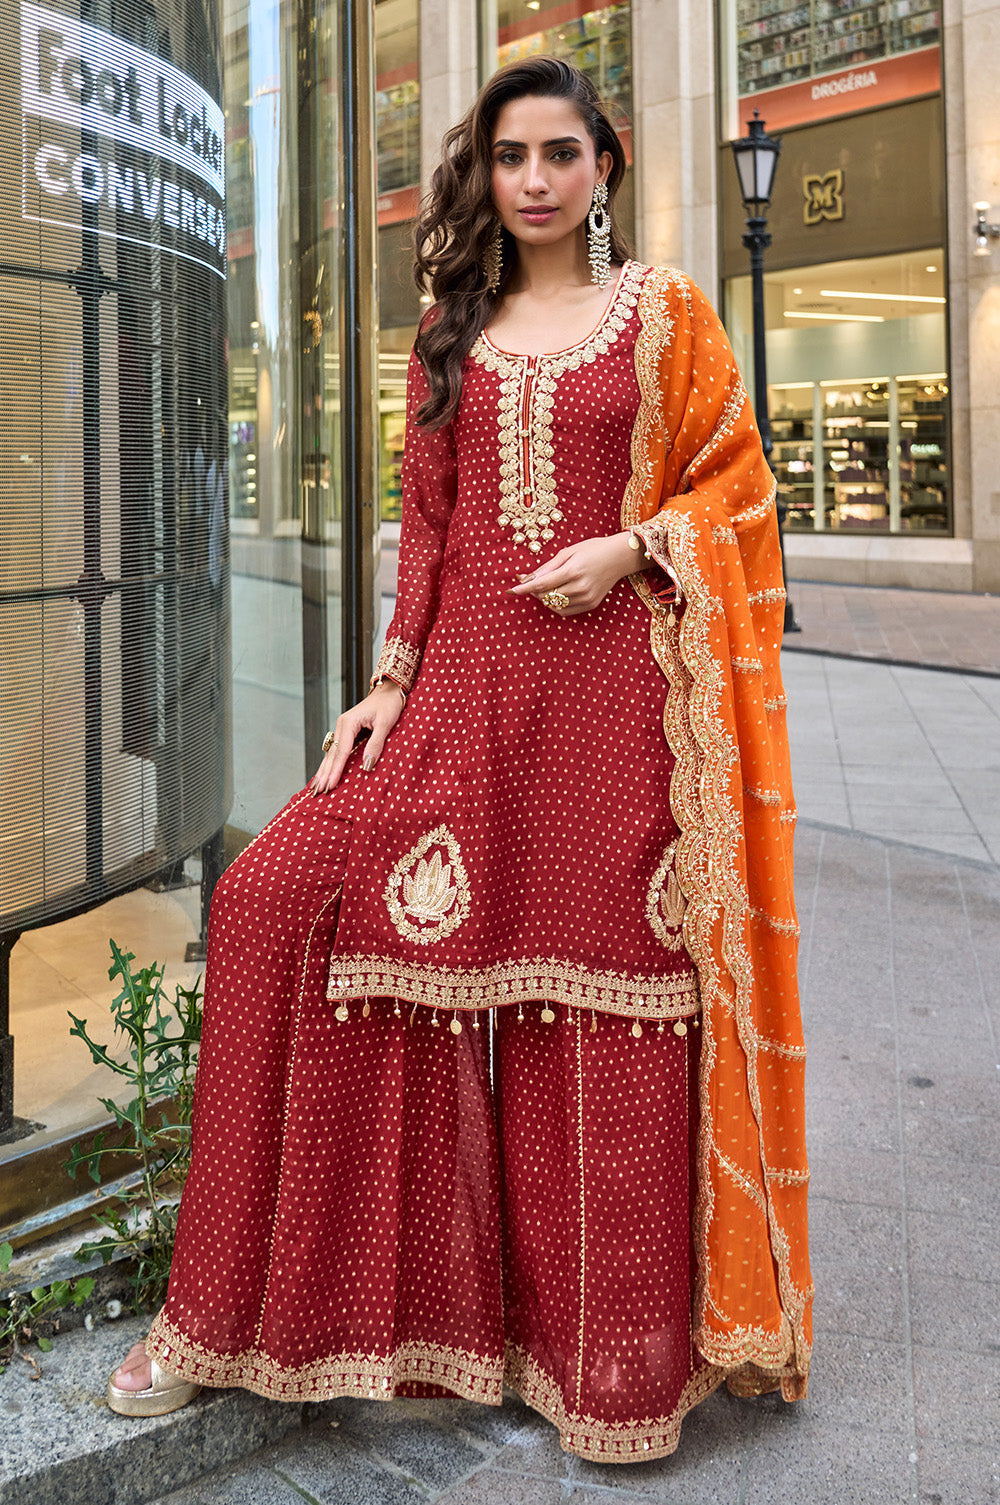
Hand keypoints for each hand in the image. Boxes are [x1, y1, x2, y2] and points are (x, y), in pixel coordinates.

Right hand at [311, 681, 404, 791]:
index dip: (335, 770)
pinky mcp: (347, 732)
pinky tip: (325, 772)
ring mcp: (342, 728)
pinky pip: (336, 750)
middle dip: (324, 774)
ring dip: (324, 770)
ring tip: (316, 786)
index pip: (341, 752)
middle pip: (331, 754)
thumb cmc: (388, 704)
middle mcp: (342, 725)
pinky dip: (330, 763)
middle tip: (317, 791)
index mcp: (348, 723)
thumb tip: (367, 765)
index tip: (330, 785)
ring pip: (331, 753)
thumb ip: (376, 744)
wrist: (389, 691)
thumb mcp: (385, 724)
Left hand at [508, 532, 637, 615]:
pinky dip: (555, 605)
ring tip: (544, 586)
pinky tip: (556, 594)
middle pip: (547, 596)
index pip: (543, 584)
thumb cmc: (593, 549)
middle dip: (533, 591)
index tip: (511, 590)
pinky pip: (565, 611)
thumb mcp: (569, 551)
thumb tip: (529, 578)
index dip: (525, 588)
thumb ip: (548, 566)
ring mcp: (587, 598)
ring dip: (544, 598)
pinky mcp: (591, 604)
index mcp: (573, 570)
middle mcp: (580, 587)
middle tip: (528, 581)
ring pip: (554, 605)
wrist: (620, 557)